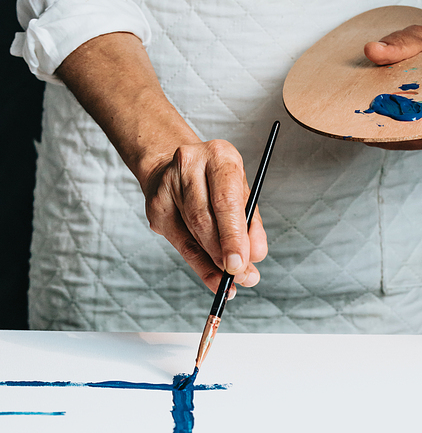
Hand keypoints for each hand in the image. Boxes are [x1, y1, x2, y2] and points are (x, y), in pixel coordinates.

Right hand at [143, 140, 267, 294]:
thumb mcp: (241, 192)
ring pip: (192, 233)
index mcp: (219, 155)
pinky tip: (213, 276)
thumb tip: (255, 255)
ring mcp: (168, 185)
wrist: (174, 167)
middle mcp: (190, 165)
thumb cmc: (216, 182)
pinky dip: (200, 264)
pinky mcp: (156, 206)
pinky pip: (180, 243)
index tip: (240, 264)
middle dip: (223, 252)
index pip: (225, 200)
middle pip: (204, 219)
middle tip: (239, 274)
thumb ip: (251, 223)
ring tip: (230, 277)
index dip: (233, 236)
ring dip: (213, 260)